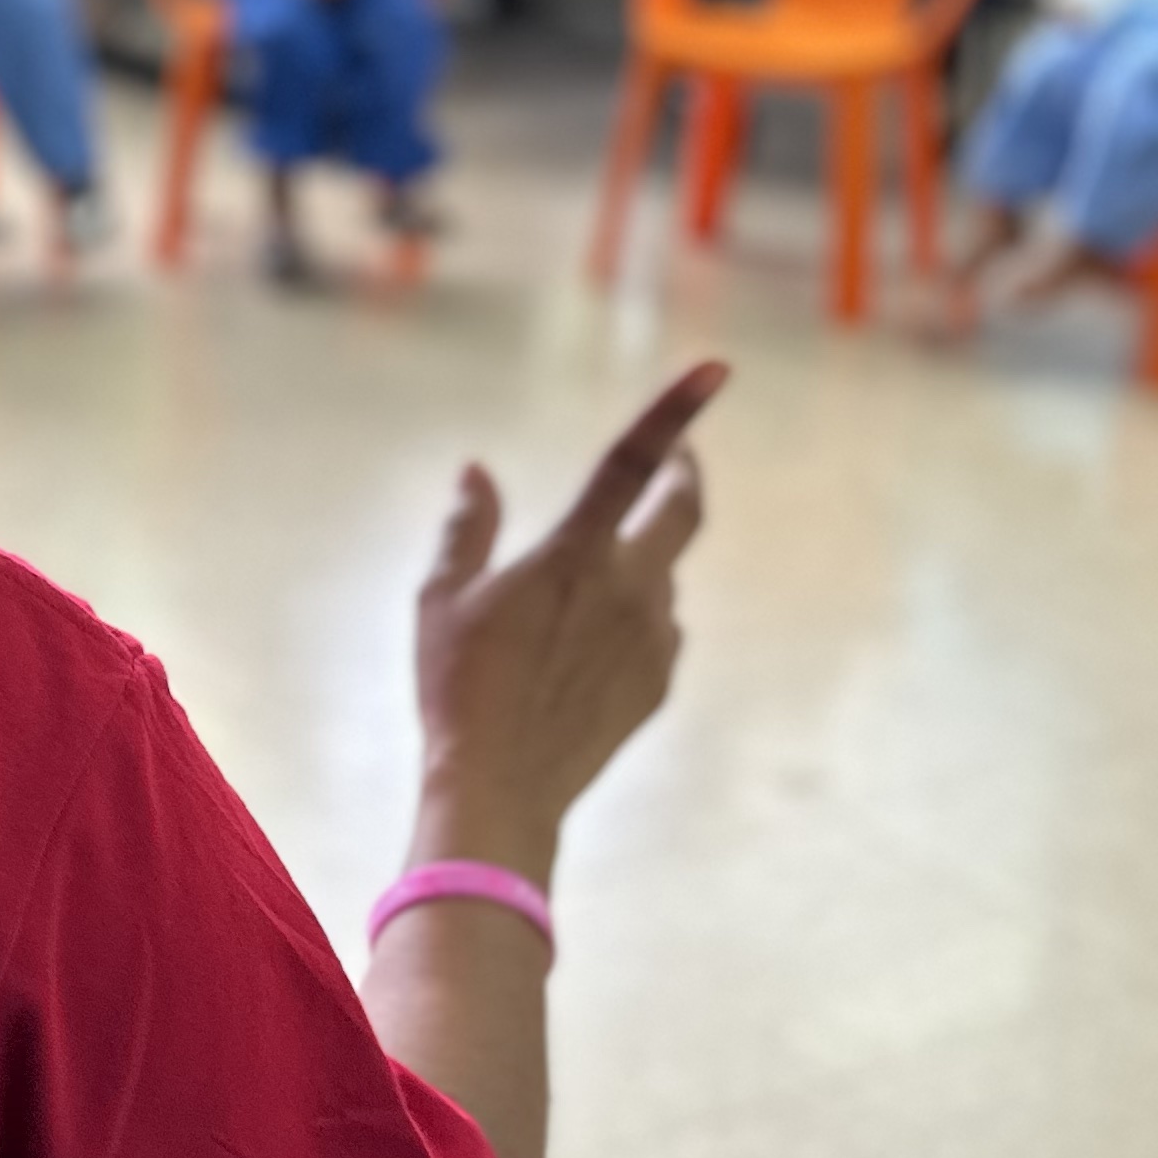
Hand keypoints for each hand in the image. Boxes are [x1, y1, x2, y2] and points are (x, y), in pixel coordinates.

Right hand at [410, 363, 725, 885]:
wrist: (501, 789)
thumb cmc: (457, 688)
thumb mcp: (441, 599)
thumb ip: (467, 528)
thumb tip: (477, 470)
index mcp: (575, 555)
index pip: (631, 463)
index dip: (676, 412)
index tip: (717, 368)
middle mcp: (630, 589)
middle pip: (684, 512)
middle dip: (685, 475)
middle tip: (677, 460)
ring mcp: (654, 638)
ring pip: (662, 578)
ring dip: (638, 565)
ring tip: (576, 596)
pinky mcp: (659, 682)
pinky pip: (658, 631)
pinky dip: (634, 620)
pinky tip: (585, 650)